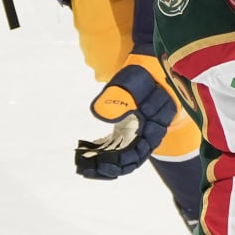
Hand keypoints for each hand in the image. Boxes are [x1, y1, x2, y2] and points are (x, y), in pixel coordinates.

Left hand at [75, 54, 178, 178]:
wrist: (150, 64)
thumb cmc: (143, 72)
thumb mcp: (131, 83)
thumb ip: (117, 98)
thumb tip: (98, 114)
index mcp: (152, 127)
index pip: (136, 154)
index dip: (118, 163)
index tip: (99, 166)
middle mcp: (147, 135)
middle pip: (128, 160)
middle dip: (106, 168)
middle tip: (84, 170)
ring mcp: (138, 132)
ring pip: (122, 156)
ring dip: (103, 162)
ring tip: (82, 165)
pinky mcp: (129, 128)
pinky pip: (117, 145)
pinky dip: (103, 151)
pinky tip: (87, 151)